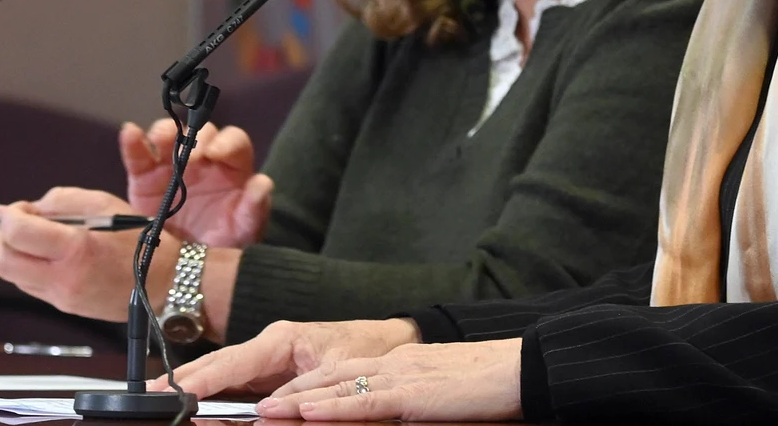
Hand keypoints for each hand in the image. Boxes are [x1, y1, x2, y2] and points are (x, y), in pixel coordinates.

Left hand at [0, 187, 168, 321]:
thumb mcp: (102, 203)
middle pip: (2, 262)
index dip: (7, 216)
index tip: (12, 208)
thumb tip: (26, 210)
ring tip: (35, 236)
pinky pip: (30, 285)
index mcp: (74, 249)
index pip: (17, 233)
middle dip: (0, 238)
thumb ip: (59, 201)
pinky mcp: (64, 307)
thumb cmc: (138, 238)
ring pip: (12, 276)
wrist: (164, 280)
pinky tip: (49, 253)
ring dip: (14, 252)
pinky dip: (29, 266)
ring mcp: (62, 298)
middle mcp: (63, 279)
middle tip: (16, 222)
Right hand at [121, 118, 273, 247]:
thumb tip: (261, 184)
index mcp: (231, 167)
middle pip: (199, 133)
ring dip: (165, 132)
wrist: (190, 266)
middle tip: (188, 159)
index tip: (216, 153)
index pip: (233, 141)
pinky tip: (129, 133)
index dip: (226, 141)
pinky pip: (138, 155)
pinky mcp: (144, 177)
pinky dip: (132, 141)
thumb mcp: (244, 228)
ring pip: (168, 136)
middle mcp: (202, 159)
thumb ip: (254, 207)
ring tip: (160, 139)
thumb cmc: (224, 240)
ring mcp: (171, 165)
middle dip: (194, 139)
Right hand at [154, 318, 419, 398]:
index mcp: (282, 339)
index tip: (174, 391)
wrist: (392, 341)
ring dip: (195, 387)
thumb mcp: (339, 376)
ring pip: (223, 374)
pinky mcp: (274, 373)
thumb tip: (267, 414)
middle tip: (149, 396)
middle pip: (218, 365)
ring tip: (160, 400)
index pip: (232, 362)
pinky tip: (196, 405)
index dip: (201, 379)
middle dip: (184, 381)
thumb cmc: (370, 350)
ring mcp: (269, 359)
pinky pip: (238, 384)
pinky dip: (215, 393)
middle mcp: (270, 346)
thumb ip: (304, 395)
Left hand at [257, 338, 522, 420]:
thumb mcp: (439, 393)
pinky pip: (365, 403)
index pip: (339, 374)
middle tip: (254, 409)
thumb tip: (393, 413)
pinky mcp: (413, 396)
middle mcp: (392, 365)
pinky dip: (331, 409)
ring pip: (337, 389)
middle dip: (288, 395)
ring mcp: (401, 378)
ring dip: (296, 403)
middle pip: (328, 379)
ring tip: (263, 413)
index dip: (304, 388)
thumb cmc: (489, 386)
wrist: (523, 369)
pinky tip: (306, 414)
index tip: (274, 402)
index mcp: (398, 363)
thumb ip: (409, 402)